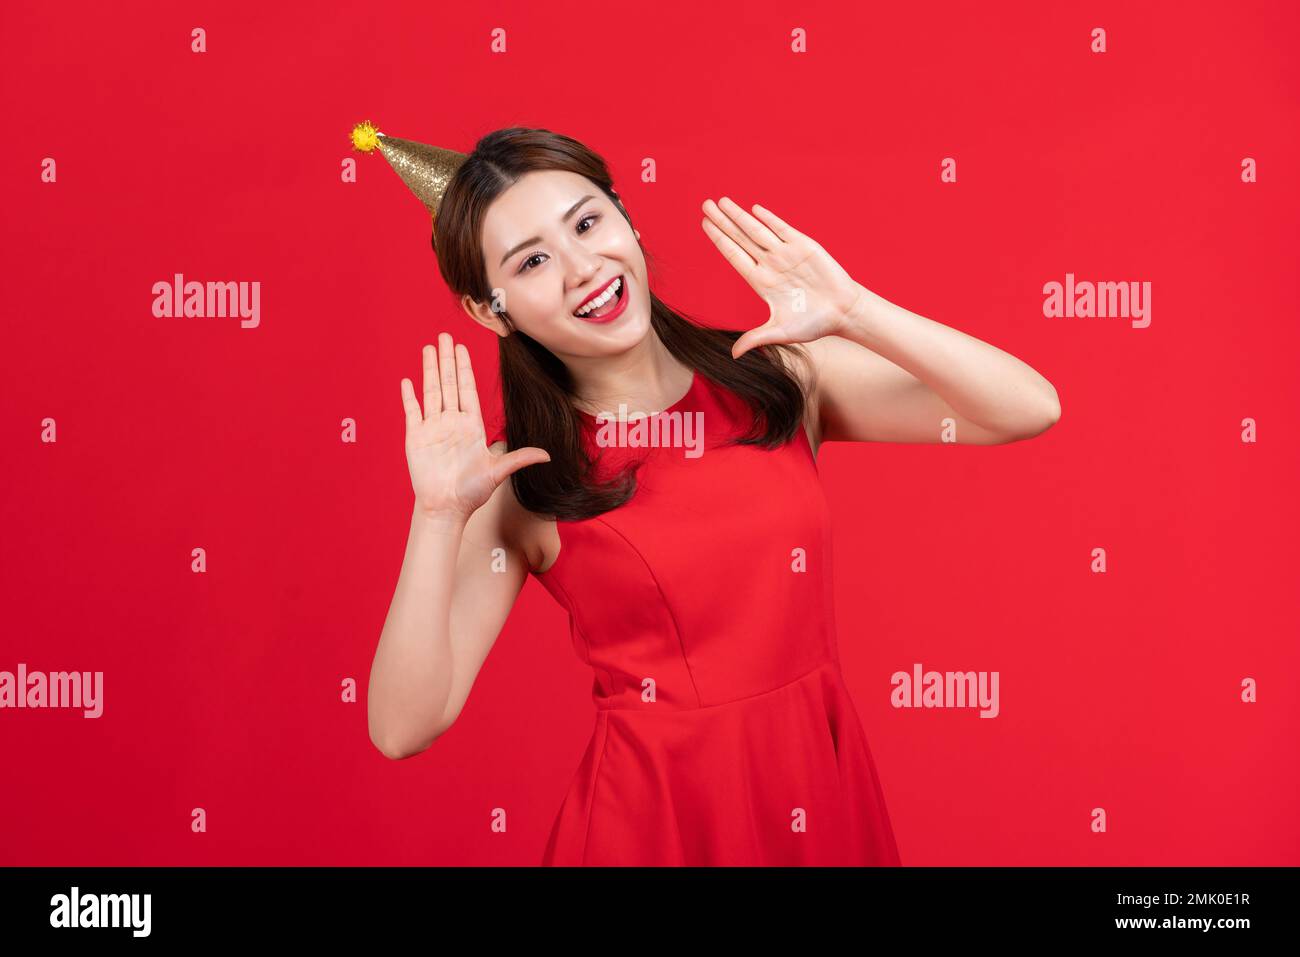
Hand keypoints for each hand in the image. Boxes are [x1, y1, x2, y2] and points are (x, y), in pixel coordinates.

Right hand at [400, 333, 549, 519]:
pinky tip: (408, 380)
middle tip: (444, 336)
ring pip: (431, 391)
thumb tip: (548, 455)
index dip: (465, 368)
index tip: (462, 348)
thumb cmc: (472, 492)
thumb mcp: (498, 471)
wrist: (447, 508)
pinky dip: (409, 397)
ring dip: (430, 370)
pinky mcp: (416, 438)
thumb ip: (519, 458)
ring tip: (428, 348)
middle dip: (447, 359)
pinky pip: (412, 412)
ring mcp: (432, 428)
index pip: (467, 389)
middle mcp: (451, 422)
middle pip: (449, 384)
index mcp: (471, 426)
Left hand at [701, 197, 865, 358]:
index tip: (704, 225)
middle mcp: (770, 264)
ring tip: (722, 202)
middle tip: (705, 205)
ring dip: (740, 216)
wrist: (843, 313)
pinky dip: (769, 219)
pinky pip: (782, 229)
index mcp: (761, 282)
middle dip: (723, 222)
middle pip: (740, 238)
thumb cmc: (813, 324)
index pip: (734, 256)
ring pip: (757, 230)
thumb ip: (756, 339)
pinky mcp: (804, 246)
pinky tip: (754, 209)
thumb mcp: (780, 333)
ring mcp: (786, 254)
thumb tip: (733, 355)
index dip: (719, 240)